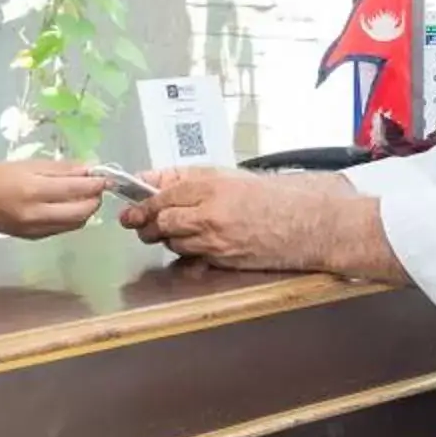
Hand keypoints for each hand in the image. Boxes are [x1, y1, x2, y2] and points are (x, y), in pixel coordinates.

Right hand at [0, 160, 108, 239]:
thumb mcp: (26, 165)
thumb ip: (59, 169)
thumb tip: (88, 168)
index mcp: (33, 190)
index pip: (76, 189)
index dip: (95, 183)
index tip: (104, 175)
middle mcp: (37, 214)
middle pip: (81, 212)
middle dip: (95, 199)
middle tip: (96, 186)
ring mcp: (36, 230)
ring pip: (75, 223)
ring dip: (85, 210)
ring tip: (83, 194)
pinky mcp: (34, 238)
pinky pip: (62, 229)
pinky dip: (71, 217)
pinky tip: (67, 206)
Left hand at [119, 168, 270, 263]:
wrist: (305, 222)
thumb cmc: (266, 196)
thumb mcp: (224, 175)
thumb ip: (183, 177)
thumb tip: (145, 178)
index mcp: (210, 186)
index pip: (162, 198)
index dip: (142, 206)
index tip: (131, 210)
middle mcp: (210, 214)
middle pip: (162, 224)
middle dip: (148, 226)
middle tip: (142, 225)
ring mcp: (217, 241)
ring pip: (174, 243)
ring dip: (168, 239)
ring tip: (174, 231)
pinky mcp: (224, 261)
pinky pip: (193, 258)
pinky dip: (188, 251)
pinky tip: (195, 243)